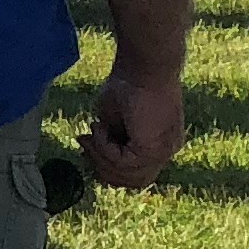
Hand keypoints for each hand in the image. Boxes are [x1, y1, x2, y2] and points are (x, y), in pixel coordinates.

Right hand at [83, 69, 184, 189]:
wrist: (145, 66)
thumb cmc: (127, 83)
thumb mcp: (112, 118)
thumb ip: (109, 139)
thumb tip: (91, 154)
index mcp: (159, 143)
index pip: (135, 173)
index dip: (107, 166)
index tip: (84, 144)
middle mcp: (166, 151)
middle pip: (134, 182)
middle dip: (103, 168)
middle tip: (83, 142)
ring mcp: (163, 152)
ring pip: (129, 177)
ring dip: (101, 158)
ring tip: (90, 132)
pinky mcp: (154, 149)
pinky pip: (122, 163)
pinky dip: (104, 148)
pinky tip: (98, 127)